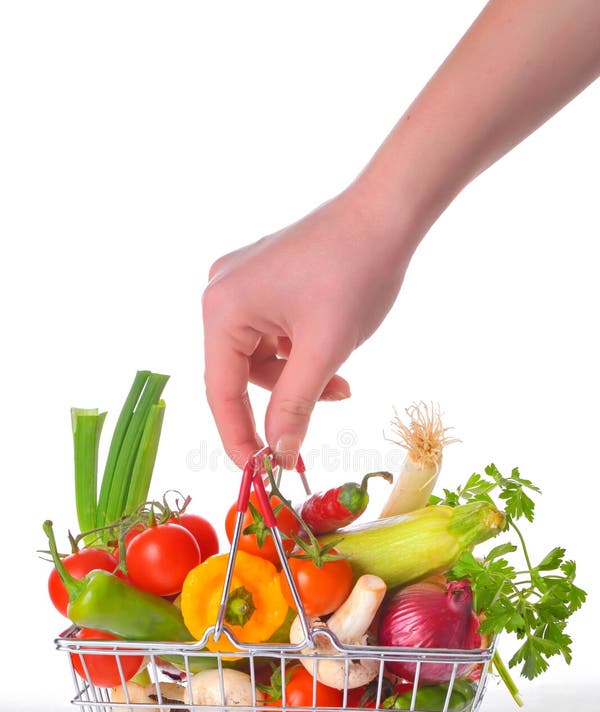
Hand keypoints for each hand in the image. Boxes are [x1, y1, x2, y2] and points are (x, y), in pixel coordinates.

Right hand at [202, 183, 413, 467]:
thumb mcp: (325, 349)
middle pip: (240, 376)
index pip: (221, 391)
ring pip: (261, 361)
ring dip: (299, 381)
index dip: (239, 438)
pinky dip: (301, 355)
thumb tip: (277, 455)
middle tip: (312, 431)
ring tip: (342, 383)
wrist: (388, 213)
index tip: (260, 474)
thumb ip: (295, 406)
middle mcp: (222, 294)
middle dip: (283, 403)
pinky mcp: (265, 281)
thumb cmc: (357, 272)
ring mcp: (242, 284)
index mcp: (223, 308)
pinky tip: (335, 356)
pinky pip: (273, 337)